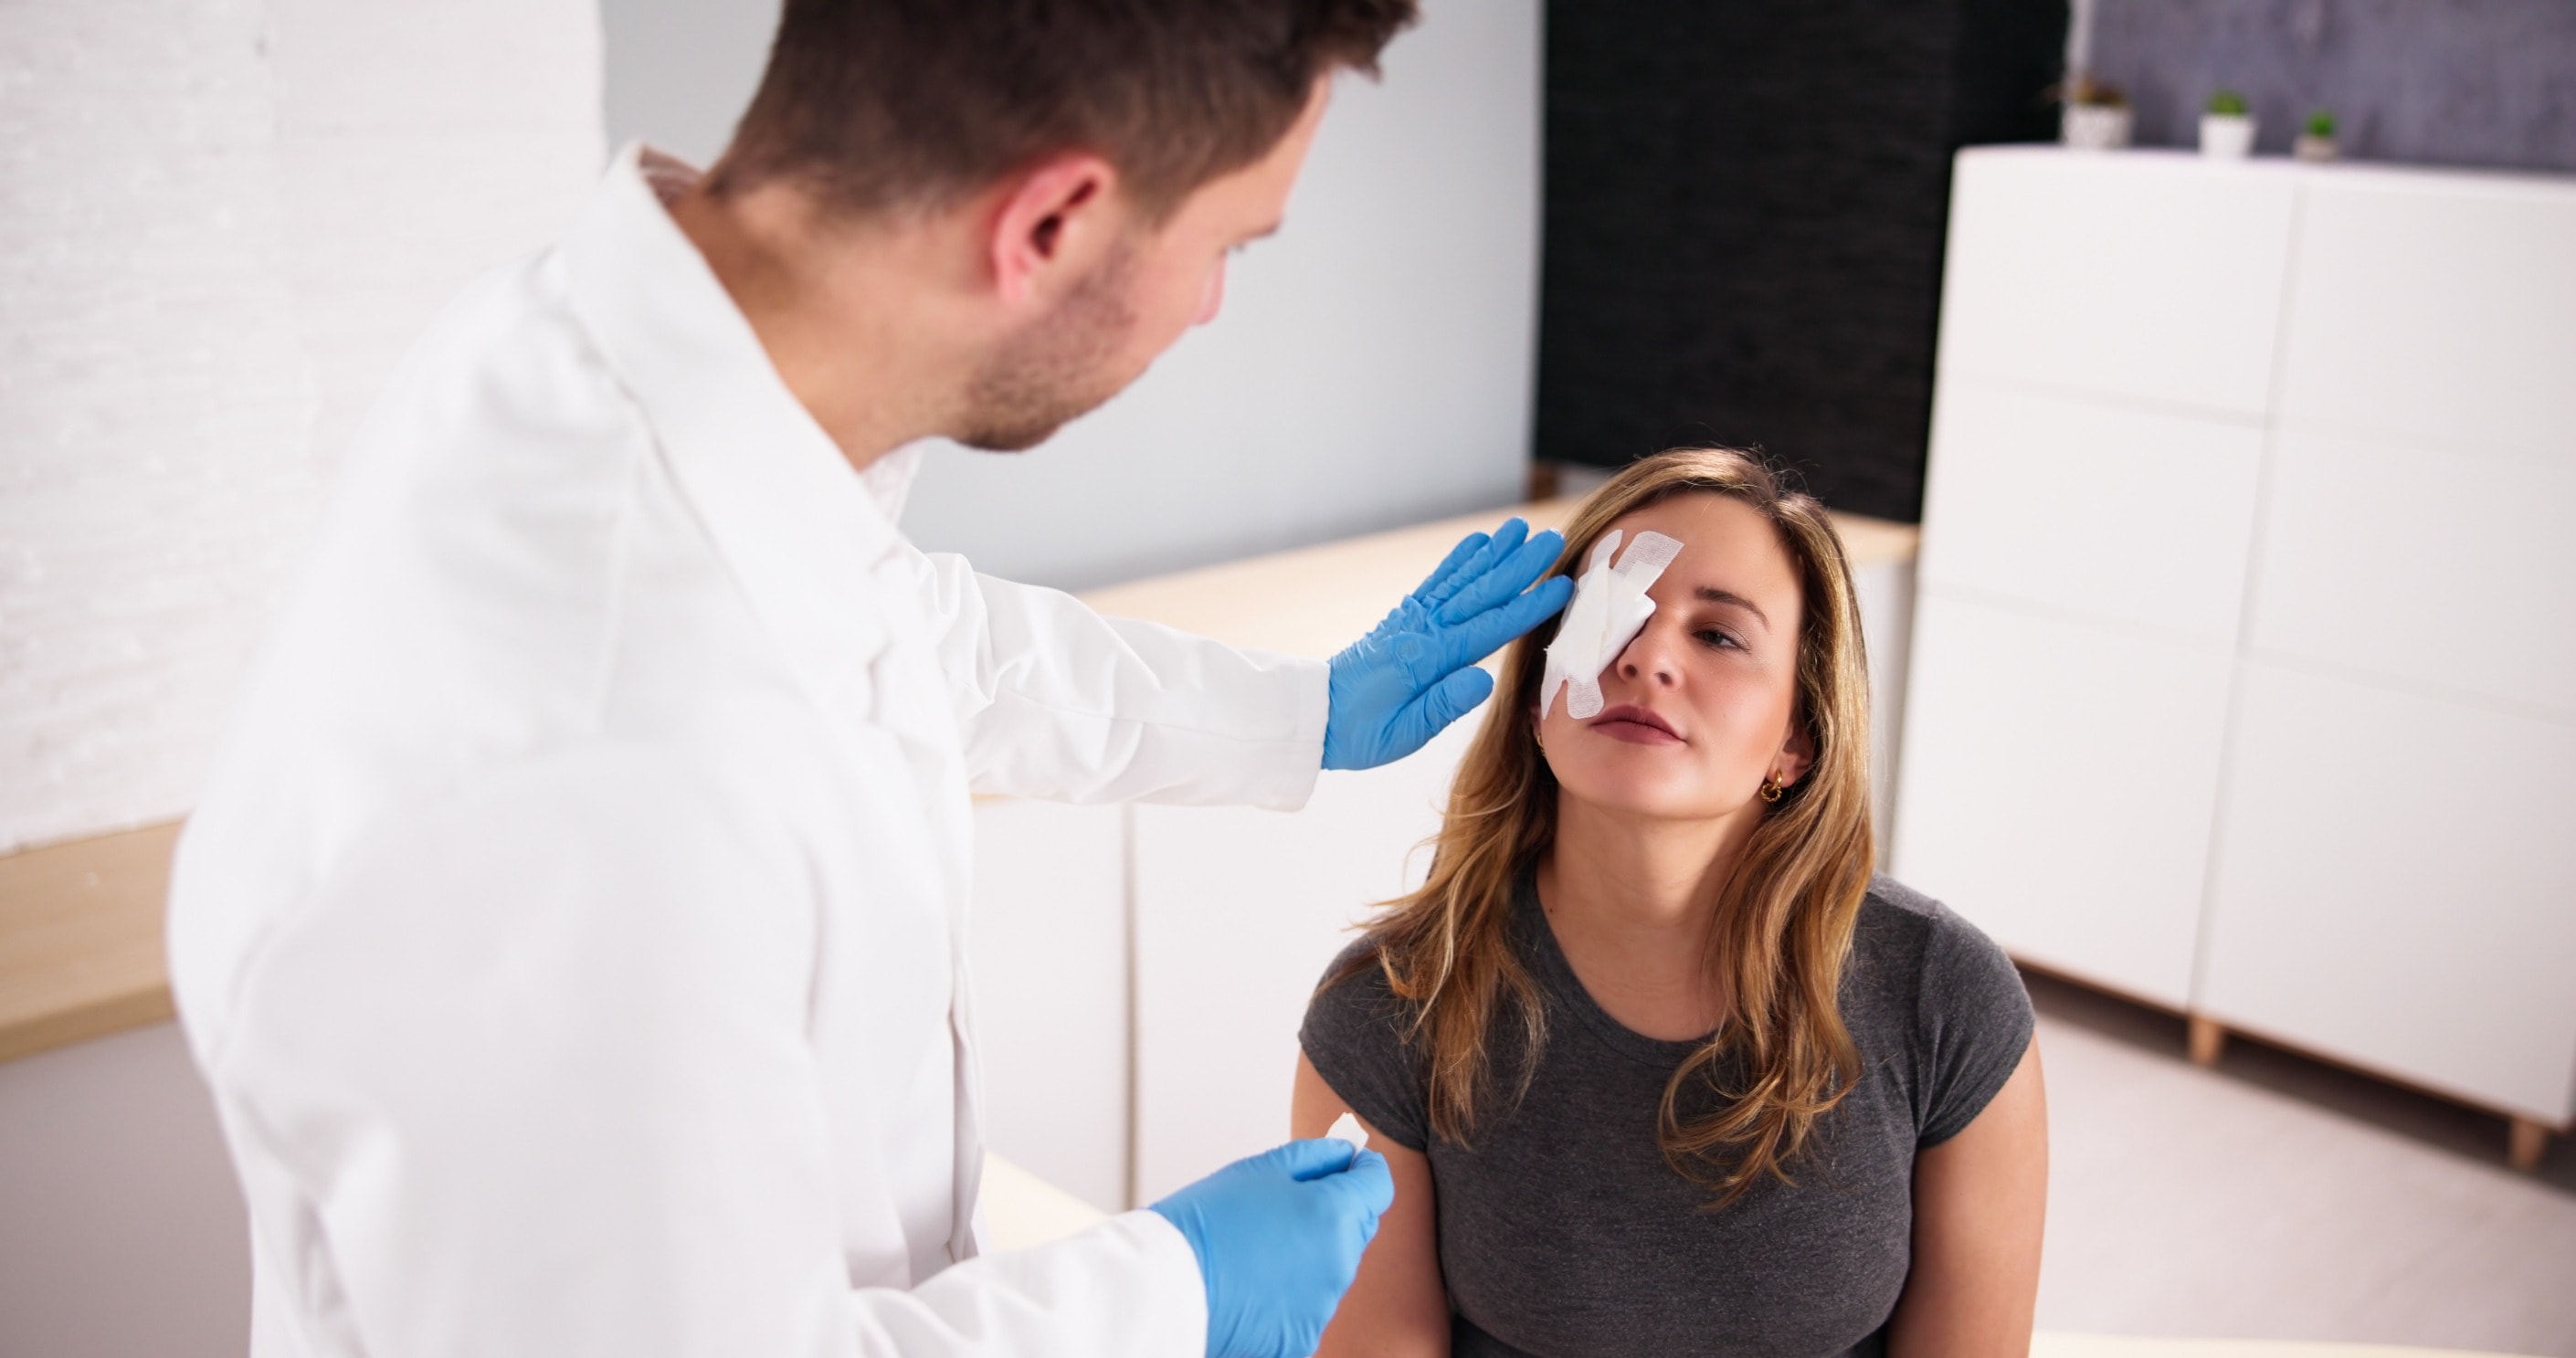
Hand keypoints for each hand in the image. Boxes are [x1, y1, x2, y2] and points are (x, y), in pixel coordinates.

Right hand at [1150, 1138, 1395, 1357]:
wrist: (1161, 1291)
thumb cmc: (1205, 1224)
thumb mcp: (1259, 1171)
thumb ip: (1313, 1157)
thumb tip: (1345, 1154)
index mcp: (1335, 1215)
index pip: (1378, 1185)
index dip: (1363, 1169)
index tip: (1347, 1164)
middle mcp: (1340, 1264)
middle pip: (1357, 1228)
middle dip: (1334, 1212)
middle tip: (1286, 1207)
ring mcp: (1323, 1307)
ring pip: (1331, 1269)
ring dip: (1311, 1255)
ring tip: (1258, 1250)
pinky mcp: (1301, 1340)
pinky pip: (1308, 1306)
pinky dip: (1291, 1294)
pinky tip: (1253, 1285)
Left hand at [1322, 518, 1572, 770]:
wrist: (1315, 715)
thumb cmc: (1360, 734)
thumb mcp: (1401, 735)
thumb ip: (1442, 705)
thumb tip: (1483, 680)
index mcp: (1427, 661)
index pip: (1488, 629)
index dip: (1527, 608)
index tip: (1560, 586)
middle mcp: (1422, 631)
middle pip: (1479, 593)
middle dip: (1518, 566)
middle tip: (1552, 538)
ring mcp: (1412, 620)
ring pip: (1460, 580)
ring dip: (1493, 554)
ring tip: (1520, 527)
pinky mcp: (1405, 619)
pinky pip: (1437, 583)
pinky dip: (1458, 560)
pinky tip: (1477, 542)